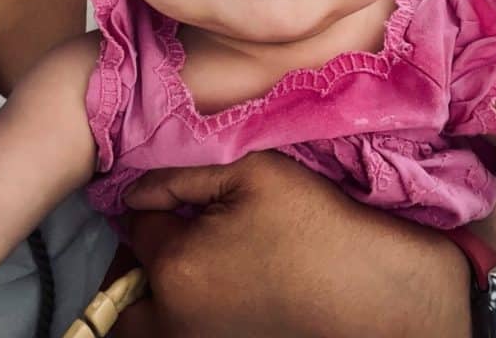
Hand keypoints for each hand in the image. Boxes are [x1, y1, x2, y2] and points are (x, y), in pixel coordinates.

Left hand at [110, 151, 473, 337]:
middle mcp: (175, 320)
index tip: (174, 194)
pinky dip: (179, 313)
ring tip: (187, 260)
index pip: (133, 228)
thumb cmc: (311, 224)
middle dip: (137, 260)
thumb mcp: (248, 173)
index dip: (151, 203)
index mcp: (175, 269)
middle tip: (166, 233)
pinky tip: (214, 284)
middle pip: (123, 293)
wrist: (372, 288)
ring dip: (152, 294)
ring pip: (145, 323)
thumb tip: (136, 192)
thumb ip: (179, 176)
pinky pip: (177, 333)